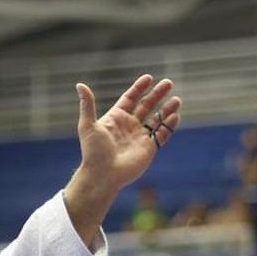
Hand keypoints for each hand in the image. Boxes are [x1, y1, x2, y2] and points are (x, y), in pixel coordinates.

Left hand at [63, 74, 181, 244]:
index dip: (139, 88)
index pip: (130, 99)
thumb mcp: (88, 126)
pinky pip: (162, 135)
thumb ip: (87, 104)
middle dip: (157, 94)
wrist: (102, 176)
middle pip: (146, 106)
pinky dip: (169, 126)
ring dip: (167, 109)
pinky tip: (175, 116)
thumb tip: (80, 85)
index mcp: (115, 119)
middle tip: (168, 83)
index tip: (149, 78)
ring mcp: (139, 137)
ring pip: (157, 119)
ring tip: (176, 100)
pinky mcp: (148, 149)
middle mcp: (129, 127)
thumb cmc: (93, 152)